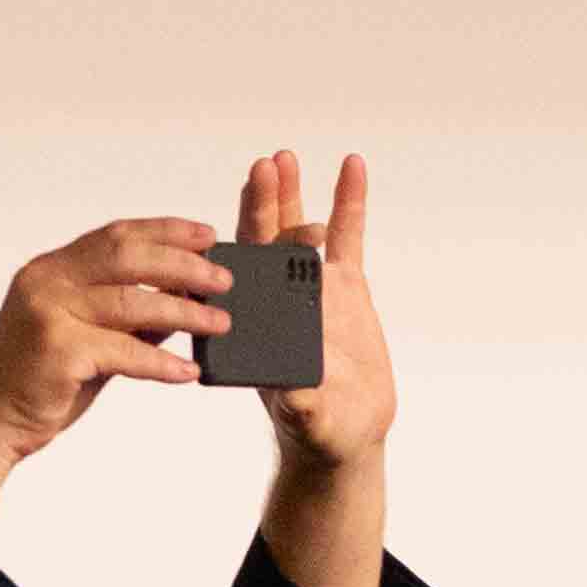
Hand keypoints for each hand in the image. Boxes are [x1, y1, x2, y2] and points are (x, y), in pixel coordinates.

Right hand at [0, 216, 228, 531]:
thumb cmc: (37, 382)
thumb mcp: (82, 338)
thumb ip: (123, 318)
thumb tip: (179, 301)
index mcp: (50, 270)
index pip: (116, 236)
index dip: (165, 231)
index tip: (206, 236)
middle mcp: (46, 282)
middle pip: (128, 258)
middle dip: (183, 265)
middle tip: (224, 280)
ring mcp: (49, 314)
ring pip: (132, 303)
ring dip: (184, 313)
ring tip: (220, 323)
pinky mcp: (58, 351)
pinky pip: (125, 352)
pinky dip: (161, 363)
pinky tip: (189, 372)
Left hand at [235, 150, 391, 471]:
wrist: (347, 429)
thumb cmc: (319, 429)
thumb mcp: (310, 420)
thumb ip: (304, 405)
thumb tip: (298, 394)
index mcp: (258, 323)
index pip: (241, 273)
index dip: (238, 240)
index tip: (236, 213)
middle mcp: (277, 297)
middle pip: (264, 239)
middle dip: (262, 202)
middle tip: (264, 165)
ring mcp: (310, 286)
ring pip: (297, 229)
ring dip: (291, 193)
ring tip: (285, 157)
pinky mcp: (345, 284)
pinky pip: (347, 235)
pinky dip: (348, 201)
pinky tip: (351, 165)